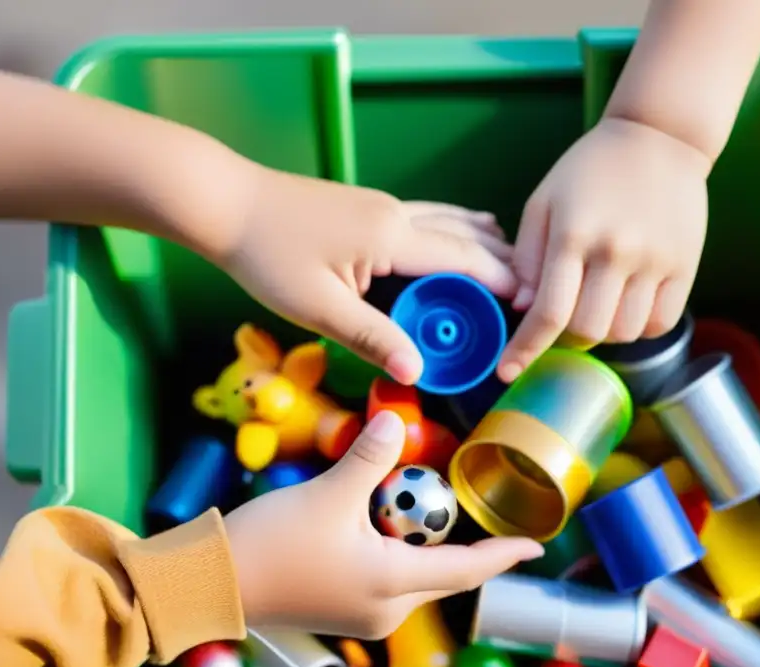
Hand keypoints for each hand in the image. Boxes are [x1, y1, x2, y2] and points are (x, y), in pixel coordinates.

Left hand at [216, 165, 516, 385]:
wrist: (224, 203)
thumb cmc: (267, 256)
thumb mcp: (318, 307)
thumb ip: (372, 337)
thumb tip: (417, 370)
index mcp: (392, 236)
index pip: (463, 261)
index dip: (503, 283)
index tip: (535, 303)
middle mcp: (396, 214)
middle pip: (464, 238)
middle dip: (501, 263)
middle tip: (535, 290)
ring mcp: (381, 206)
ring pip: (447, 221)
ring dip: (481, 241)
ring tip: (513, 256)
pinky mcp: (365, 208)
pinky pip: (426, 218)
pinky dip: (453, 228)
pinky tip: (456, 230)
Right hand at [223, 411, 543, 639]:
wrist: (210, 582)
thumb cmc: (272, 543)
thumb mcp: (328, 493)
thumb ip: (368, 456)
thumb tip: (396, 419)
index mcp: (392, 585)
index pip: (466, 570)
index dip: (503, 555)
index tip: (536, 546)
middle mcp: (385, 610)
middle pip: (442, 573)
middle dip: (465, 545)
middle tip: (484, 511)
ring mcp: (362, 614)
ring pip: (413, 574)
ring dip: (424, 542)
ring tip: (430, 505)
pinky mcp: (340, 608)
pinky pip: (387, 578)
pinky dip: (396, 549)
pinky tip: (387, 519)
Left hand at [497, 117, 711, 381]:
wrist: (659, 138)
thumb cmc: (589, 171)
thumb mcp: (544, 202)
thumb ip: (527, 257)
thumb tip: (522, 308)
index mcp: (574, 234)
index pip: (548, 311)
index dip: (525, 348)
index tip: (507, 371)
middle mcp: (616, 250)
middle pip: (587, 330)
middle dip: (567, 337)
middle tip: (564, 318)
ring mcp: (655, 260)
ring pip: (623, 334)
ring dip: (603, 331)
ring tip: (598, 303)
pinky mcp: (684, 266)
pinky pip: (659, 324)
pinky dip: (638, 327)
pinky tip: (627, 303)